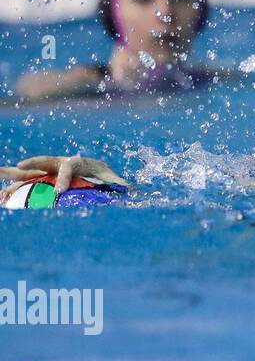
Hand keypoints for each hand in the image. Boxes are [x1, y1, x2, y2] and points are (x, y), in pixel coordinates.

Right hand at [0, 155, 127, 203]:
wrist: (92, 169)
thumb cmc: (103, 174)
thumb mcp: (113, 178)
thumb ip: (121, 184)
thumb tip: (134, 190)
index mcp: (77, 162)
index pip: (69, 167)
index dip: (64, 178)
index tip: (60, 193)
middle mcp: (59, 163)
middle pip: (43, 161)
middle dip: (31, 163)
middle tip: (18, 166)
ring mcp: (48, 171)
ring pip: (28, 172)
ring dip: (12, 176)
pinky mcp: (41, 180)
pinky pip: (25, 184)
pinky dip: (12, 190)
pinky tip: (2, 199)